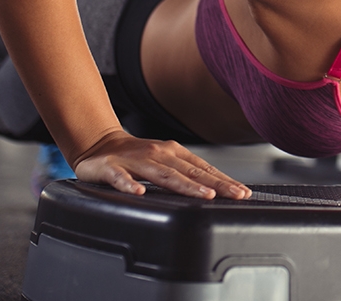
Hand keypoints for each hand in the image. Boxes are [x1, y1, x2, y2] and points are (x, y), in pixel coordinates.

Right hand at [71, 130, 249, 199]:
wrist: (98, 144)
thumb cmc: (135, 157)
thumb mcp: (164, 162)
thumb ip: (185, 174)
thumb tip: (216, 189)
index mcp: (173, 153)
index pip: (203, 168)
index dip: (224, 180)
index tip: (243, 192)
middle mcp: (158, 154)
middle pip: (190, 172)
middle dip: (215, 184)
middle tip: (235, 195)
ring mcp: (135, 161)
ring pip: (163, 175)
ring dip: (186, 186)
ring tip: (205, 196)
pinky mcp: (111, 169)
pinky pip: (121, 178)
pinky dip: (129, 186)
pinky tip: (139, 193)